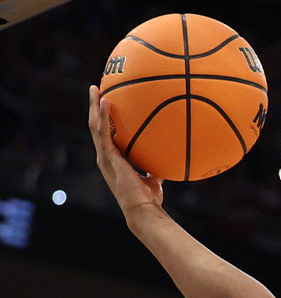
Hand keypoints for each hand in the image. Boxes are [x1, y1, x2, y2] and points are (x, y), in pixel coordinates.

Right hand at [88, 85, 163, 218]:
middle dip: (94, 107)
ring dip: (94, 106)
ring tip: (94, 89)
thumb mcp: (154, 177)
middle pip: (96, 126)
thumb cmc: (149, 196)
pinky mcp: (108, 157)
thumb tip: (169, 156)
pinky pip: (103, 132)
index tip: (105, 102)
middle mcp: (105, 155)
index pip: (105, 134)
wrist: (142, 208)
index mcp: (113, 159)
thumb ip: (156, 165)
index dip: (103, 119)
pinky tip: (105, 101)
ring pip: (95, 125)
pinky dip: (103, 115)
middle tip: (95, 89)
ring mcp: (104, 156)